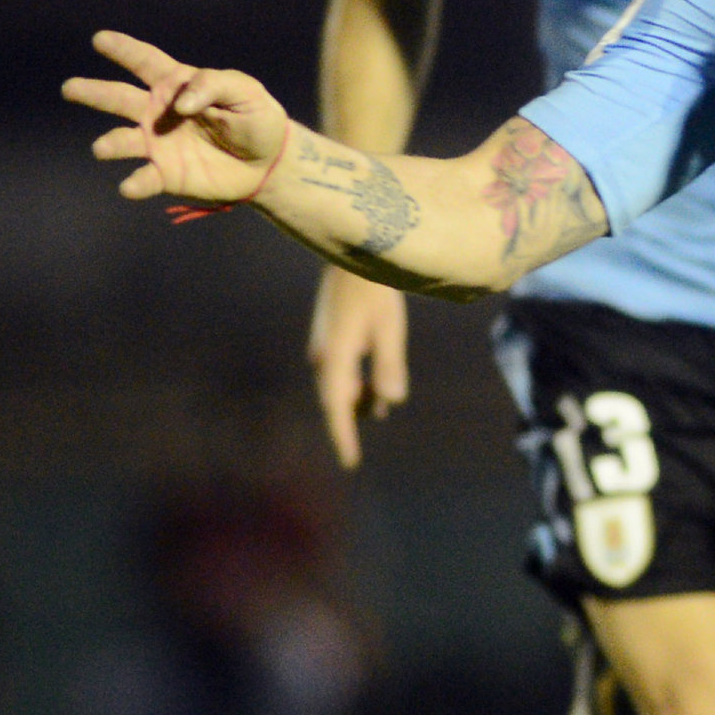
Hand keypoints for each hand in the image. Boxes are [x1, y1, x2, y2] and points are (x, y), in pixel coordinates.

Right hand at [64, 30, 291, 205]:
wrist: (268, 163)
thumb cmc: (255, 118)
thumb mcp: (245, 92)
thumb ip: (213, 86)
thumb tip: (180, 103)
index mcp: (175, 84)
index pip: (144, 62)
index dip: (123, 50)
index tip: (100, 40)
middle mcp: (157, 112)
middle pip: (119, 98)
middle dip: (93, 92)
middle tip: (70, 88)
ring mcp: (157, 143)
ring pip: (123, 140)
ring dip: (111, 143)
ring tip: (102, 148)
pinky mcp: (165, 174)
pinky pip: (144, 178)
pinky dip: (135, 183)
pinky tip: (130, 186)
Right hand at [308, 267, 409, 469]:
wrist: (356, 252)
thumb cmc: (376, 289)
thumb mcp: (390, 328)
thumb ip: (389, 365)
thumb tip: (390, 401)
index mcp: (335, 355)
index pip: (337, 406)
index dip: (343, 436)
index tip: (350, 462)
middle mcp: (324, 354)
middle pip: (338, 399)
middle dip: (353, 418)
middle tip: (359, 447)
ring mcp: (325, 345)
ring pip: (341, 384)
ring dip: (359, 399)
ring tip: (380, 411)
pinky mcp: (332, 335)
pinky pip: (342, 370)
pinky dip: (358, 382)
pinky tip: (374, 388)